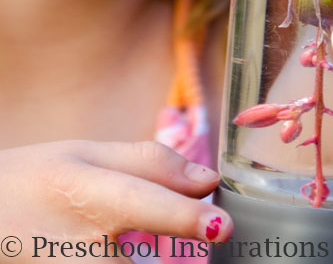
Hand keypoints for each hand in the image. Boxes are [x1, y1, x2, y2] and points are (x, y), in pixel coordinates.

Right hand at [0, 140, 230, 260]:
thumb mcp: (85, 155)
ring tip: (150, 240)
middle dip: (175, 255)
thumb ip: (151, 164)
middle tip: (203, 237)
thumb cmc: (35, 181)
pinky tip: (128, 252)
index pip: (141, 205)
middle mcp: (77, 249)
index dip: (183, 217)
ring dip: (154, 262)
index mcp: (85, 194)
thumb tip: (209, 179)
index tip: (221, 227)